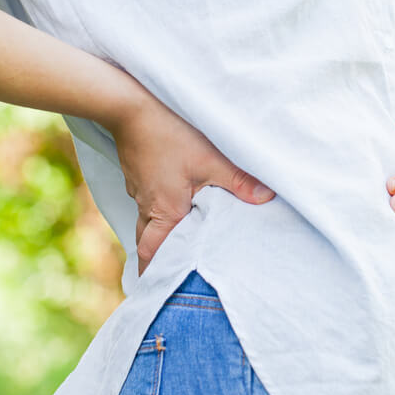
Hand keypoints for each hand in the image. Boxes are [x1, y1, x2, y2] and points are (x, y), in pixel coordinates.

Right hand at [110, 78, 274, 276]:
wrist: (128, 102)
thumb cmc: (168, 133)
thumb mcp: (210, 159)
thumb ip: (238, 181)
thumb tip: (266, 199)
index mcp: (164, 211)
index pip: (153, 254)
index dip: (153, 274)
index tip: (155, 292)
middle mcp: (147, 204)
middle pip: (148, 241)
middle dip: (157, 258)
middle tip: (170, 270)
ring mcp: (139, 187)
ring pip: (148, 219)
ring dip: (162, 231)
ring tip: (180, 238)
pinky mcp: (139, 171)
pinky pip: (148, 199)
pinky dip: (160, 207)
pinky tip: (176, 199)